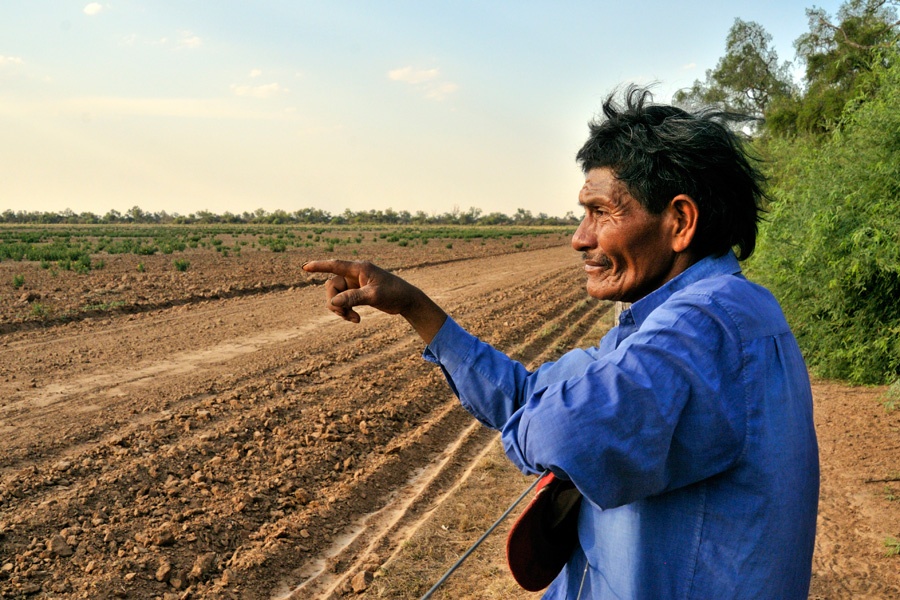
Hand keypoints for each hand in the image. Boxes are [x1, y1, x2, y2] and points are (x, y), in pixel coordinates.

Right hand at [302, 260, 446, 342]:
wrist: (407, 300)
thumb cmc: (394, 293)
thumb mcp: (374, 296)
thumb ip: (353, 297)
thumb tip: (333, 302)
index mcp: (360, 268)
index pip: (335, 265)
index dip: (319, 266)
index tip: (304, 267)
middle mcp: (355, 274)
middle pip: (332, 286)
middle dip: (334, 302)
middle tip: (343, 315)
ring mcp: (356, 283)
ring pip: (336, 296)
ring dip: (341, 309)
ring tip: (353, 319)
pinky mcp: (358, 293)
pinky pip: (343, 301)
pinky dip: (346, 311)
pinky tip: (356, 319)